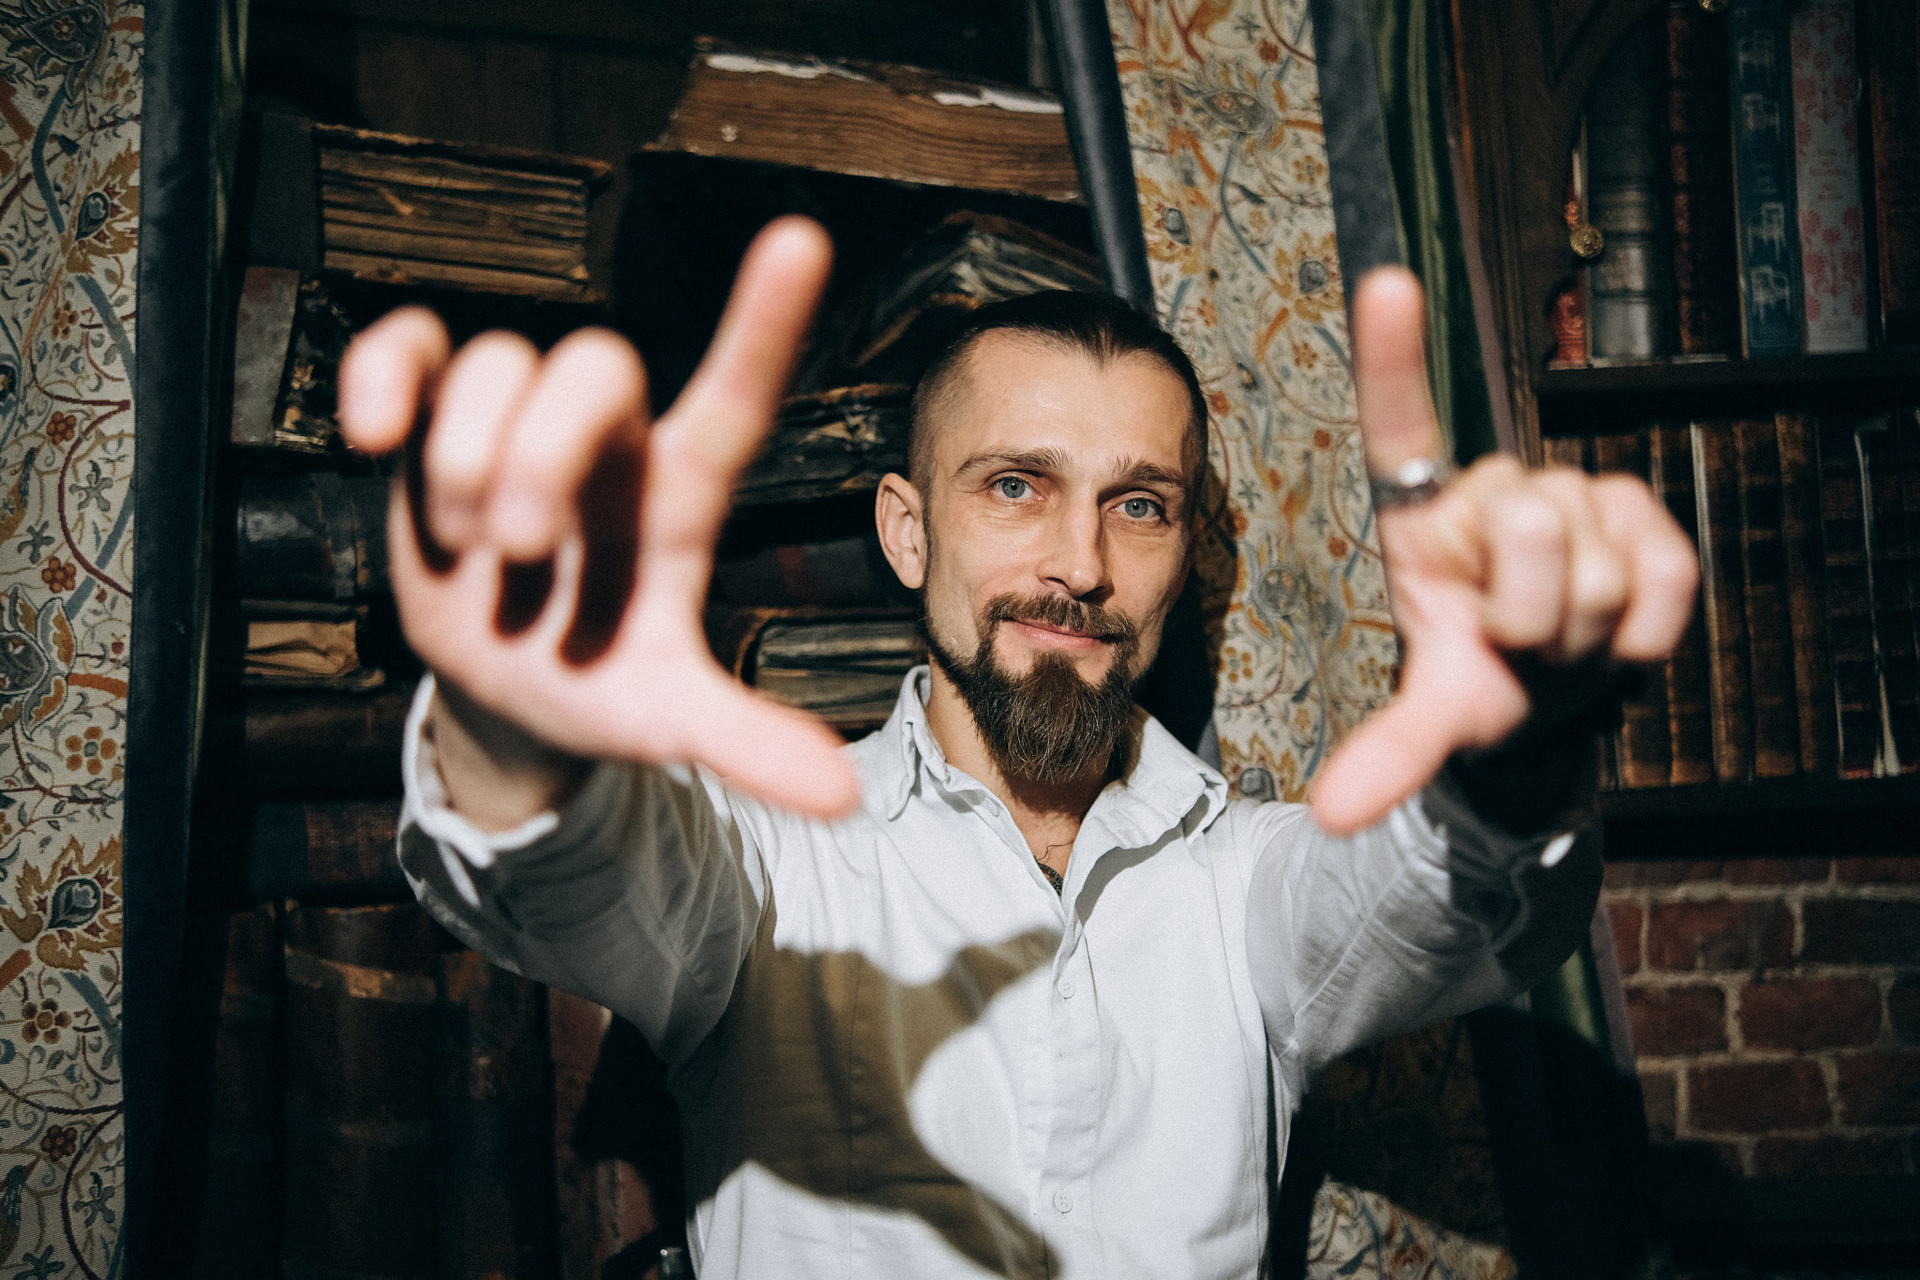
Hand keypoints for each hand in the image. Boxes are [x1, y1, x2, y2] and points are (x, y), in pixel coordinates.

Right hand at [338, 217, 859, 819]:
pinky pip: (408, 345)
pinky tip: (371, 435)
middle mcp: (606, 444)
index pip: (735, 393)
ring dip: (466, 456)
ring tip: (469, 546)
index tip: (801, 237)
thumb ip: (748, 743)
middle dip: (543, 452)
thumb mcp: (669, 720)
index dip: (764, 319)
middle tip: (520, 548)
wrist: (507, 689)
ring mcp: (517, 424)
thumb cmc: (603, 684)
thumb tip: (842, 801)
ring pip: (496, 362)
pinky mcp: (432, 421)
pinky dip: (384, 375)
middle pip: (592, 366)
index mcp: (676, 496)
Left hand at [1307, 268, 1698, 835]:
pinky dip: (1644, 623)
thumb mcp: (1434, 716)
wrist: (1558, 704)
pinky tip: (1619, 632)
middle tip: (1517, 638)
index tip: (1383, 280)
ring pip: (1590, 555)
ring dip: (1580, 625)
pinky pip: (1660, 565)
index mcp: (1424, 521)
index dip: (1396, 354)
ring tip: (1557, 637)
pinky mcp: (1644, 518)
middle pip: (1527, 524)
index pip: (1403, 426)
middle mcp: (1497, 491)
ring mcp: (1573, 498)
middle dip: (1526, 611)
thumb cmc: (1484, 685)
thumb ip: (1388, 756)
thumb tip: (1328, 818)